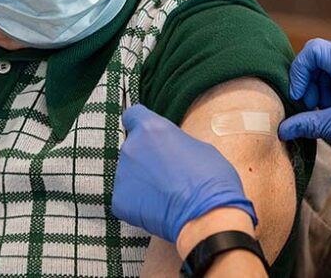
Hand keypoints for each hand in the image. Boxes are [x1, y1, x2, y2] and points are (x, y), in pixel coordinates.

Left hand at [111, 105, 257, 242]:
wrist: (206, 216)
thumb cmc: (211, 180)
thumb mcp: (200, 147)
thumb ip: (176, 143)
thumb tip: (170, 150)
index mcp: (151, 128)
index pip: (133, 115)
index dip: (140, 124)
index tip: (147, 134)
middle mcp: (131, 147)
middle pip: (133, 147)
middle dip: (146, 157)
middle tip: (167, 172)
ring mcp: (122, 174)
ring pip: (129, 173)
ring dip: (142, 180)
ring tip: (166, 194)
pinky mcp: (119, 200)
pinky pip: (126, 197)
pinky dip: (138, 203)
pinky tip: (158, 208)